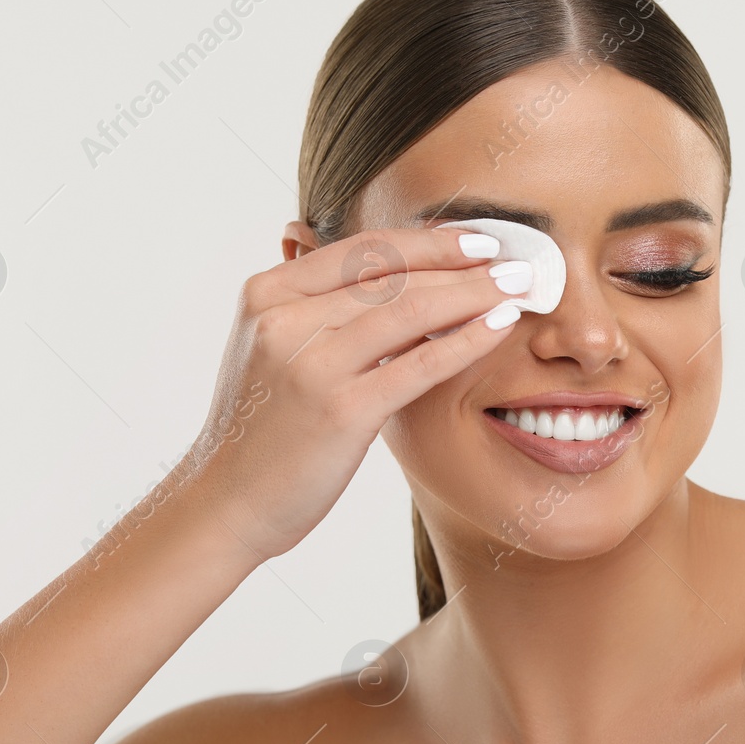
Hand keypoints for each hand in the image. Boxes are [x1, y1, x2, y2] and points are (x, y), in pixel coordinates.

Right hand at [183, 226, 526, 559]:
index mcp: (268, 294)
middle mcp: (285, 320)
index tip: (477, 239)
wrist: (226, 503)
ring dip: (473, 293)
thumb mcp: (271, 350)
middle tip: (516, 259)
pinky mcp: (341, 411)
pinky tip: (499, 328)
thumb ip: (312, 306)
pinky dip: (465, 341)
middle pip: (391, 274)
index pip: (362, 250)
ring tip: (518, 287)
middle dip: (461, 263)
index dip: (427, 240)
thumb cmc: (261, 430)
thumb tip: (373, 265)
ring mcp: (311, 365)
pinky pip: (418, 364)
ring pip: (409, 310)